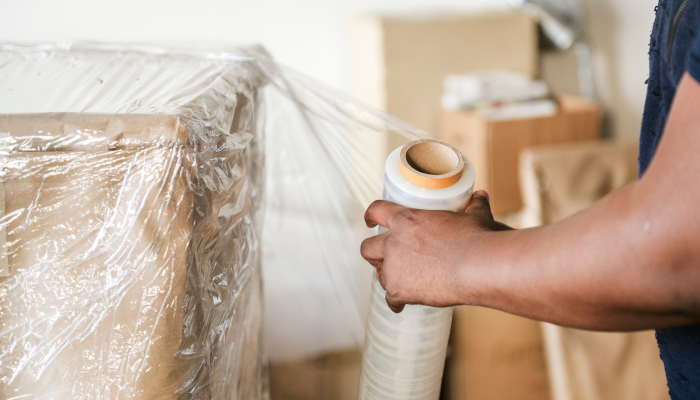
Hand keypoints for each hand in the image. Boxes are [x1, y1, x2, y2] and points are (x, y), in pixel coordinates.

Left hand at [360, 190, 511, 312]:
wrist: (476, 267)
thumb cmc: (476, 239)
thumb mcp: (474, 217)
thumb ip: (474, 206)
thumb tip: (481, 195)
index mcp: (405, 220)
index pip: (376, 211)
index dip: (370, 216)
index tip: (370, 221)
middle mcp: (393, 243)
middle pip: (367, 248)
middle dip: (373, 254)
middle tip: (383, 259)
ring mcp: (393, 268)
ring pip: (380, 275)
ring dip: (389, 278)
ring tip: (402, 283)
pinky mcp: (398, 290)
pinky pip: (390, 299)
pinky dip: (396, 302)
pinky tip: (402, 304)